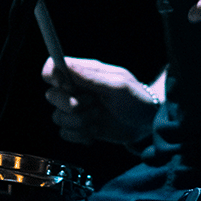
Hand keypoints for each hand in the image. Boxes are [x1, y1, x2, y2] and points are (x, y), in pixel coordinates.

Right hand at [42, 56, 158, 147]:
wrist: (149, 125)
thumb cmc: (138, 99)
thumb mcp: (118, 85)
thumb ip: (91, 77)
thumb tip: (66, 65)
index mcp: (84, 72)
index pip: (52, 66)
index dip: (53, 77)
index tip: (69, 86)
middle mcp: (76, 90)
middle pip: (51, 95)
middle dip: (69, 104)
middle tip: (92, 105)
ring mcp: (77, 110)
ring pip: (57, 117)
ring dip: (78, 122)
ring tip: (98, 119)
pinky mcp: (80, 127)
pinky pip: (65, 133)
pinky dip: (79, 135)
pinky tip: (95, 132)